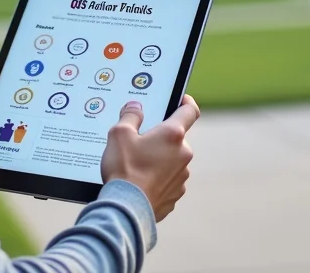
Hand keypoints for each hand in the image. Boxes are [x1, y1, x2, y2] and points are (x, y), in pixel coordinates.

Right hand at [100, 95, 199, 221]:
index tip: (179, 100)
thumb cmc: (124, 169)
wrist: (126, 209)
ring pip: (173, 160)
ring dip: (160, 159)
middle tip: (140, 142)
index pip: (190, 110)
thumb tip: (135, 107)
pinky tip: (141, 182)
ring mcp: (182, 176)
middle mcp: (183, 154)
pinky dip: (158, 179)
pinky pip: (169, 180)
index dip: (185, 102)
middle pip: (176, 138)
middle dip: (161, 138)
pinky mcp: (176, 194)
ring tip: (137, 166)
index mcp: (173, 134)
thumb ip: (130, 116)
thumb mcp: (119, 135)